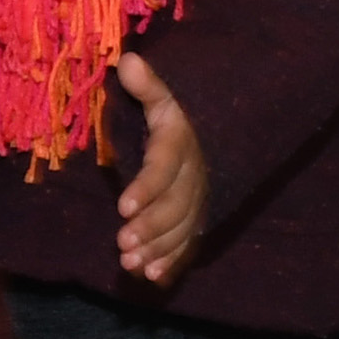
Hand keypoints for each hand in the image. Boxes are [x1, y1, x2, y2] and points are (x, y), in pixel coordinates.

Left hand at [110, 51, 208, 284]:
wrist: (216, 136)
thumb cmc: (179, 116)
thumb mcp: (165, 98)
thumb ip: (147, 86)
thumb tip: (127, 61)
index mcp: (179, 145)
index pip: (164, 168)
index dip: (146, 188)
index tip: (122, 206)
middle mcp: (193, 177)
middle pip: (174, 206)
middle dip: (150, 227)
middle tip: (122, 243)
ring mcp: (197, 202)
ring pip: (180, 229)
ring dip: (156, 249)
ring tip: (129, 263)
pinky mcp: (196, 219)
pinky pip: (186, 243)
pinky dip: (171, 261)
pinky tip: (151, 277)